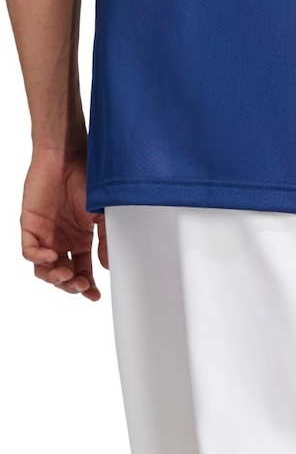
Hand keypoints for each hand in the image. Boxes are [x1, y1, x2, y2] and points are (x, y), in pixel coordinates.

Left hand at [20, 148, 106, 299]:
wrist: (68, 157)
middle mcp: (62, 240)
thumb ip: (105, 241)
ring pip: (44, 269)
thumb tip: (107, 266)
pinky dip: (39, 259)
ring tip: (66, 276)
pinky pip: (30, 251)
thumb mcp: (105, 215)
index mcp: (81, 240)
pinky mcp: (30, 226)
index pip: (82, 271)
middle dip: (71, 286)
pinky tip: (53, 257)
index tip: (95, 296)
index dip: (87, 286)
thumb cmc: (89, 180)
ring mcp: (45, 234)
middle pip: (63, 275)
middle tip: (81, 286)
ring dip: (55, 278)